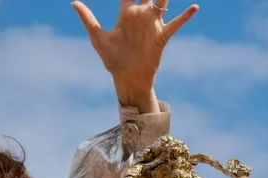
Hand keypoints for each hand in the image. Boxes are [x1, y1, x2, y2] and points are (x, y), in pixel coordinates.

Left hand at [72, 0, 197, 108]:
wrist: (127, 79)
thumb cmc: (112, 60)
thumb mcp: (98, 38)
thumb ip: (89, 19)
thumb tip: (73, 2)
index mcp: (126, 14)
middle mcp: (141, 16)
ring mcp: (152, 25)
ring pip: (162, 2)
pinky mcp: (162, 37)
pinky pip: (176, 24)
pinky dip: (185, 16)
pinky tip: (194, 7)